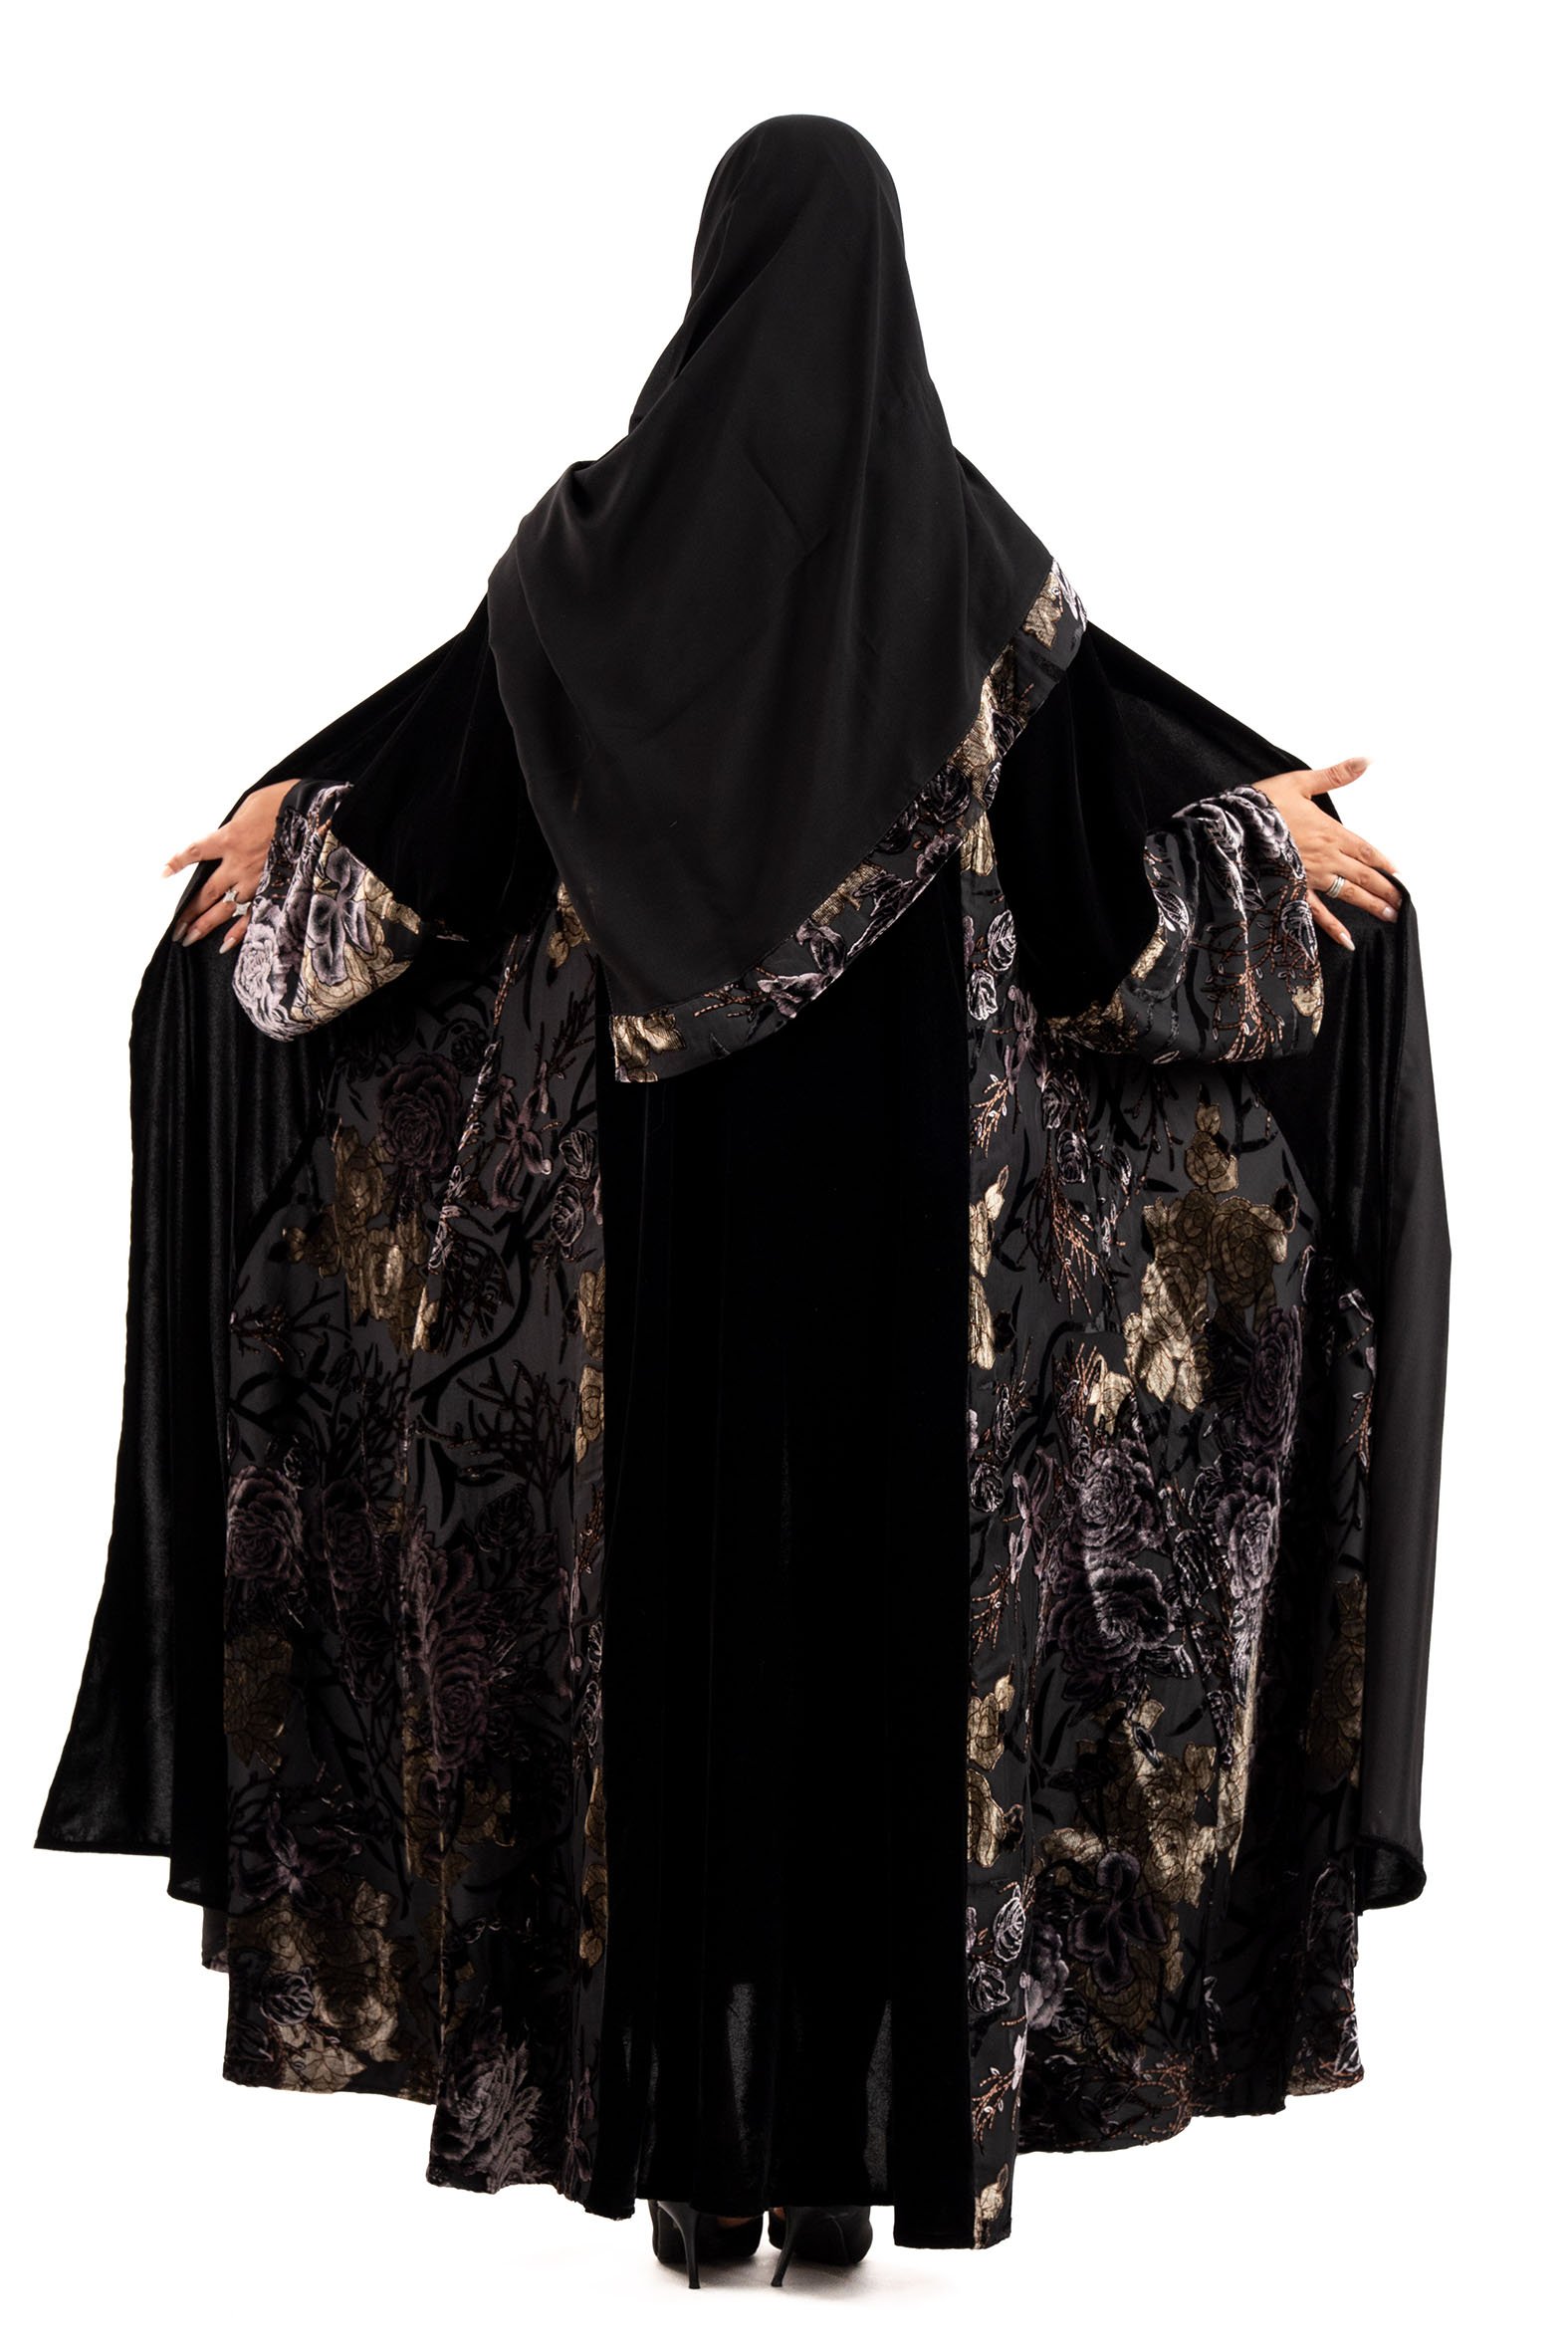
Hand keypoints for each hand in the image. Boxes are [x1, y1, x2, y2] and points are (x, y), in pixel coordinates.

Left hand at [162, 779, 296, 951]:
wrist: (313, 811)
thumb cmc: (282, 802)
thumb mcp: (248, 805)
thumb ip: (233, 827)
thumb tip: (225, 838)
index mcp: (229, 838)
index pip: (195, 853)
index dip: (177, 863)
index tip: (164, 873)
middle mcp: (238, 863)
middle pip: (206, 892)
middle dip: (189, 911)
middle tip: (175, 928)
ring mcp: (256, 879)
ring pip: (225, 908)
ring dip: (205, 925)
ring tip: (190, 938)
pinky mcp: (274, 888)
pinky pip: (253, 914)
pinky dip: (239, 931)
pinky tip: (225, 943)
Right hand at [1252, 756, 1400, 949]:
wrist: (1232, 826)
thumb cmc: (1262, 803)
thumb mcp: (1300, 782)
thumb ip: (1335, 775)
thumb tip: (1365, 761)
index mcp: (1330, 831)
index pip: (1366, 849)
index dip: (1383, 862)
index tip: (1398, 874)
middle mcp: (1326, 856)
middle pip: (1364, 875)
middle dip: (1385, 889)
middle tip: (1401, 902)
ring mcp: (1310, 876)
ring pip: (1349, 893)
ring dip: (1371, 905)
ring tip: (1389, 916)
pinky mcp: (1292, 889)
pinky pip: (1317, 912)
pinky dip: (1333, 927)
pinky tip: (1347, 940)